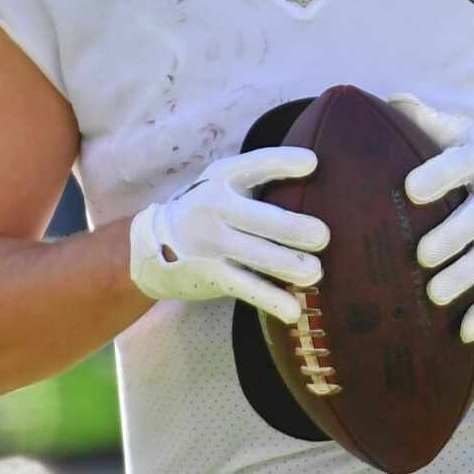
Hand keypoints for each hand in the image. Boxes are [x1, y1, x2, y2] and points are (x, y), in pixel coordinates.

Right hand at [129, 148, 329, 324]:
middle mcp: (216, 208)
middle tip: (322, 236)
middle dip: (291, 228)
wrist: (151, 245)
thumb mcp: (223, 181)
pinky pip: (247, 288)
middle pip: (259, 218)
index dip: (282, 163)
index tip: (312, 164)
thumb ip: (260, 176)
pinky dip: (270, 299)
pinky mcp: (213, 276)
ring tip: (315, 272)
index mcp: (223, 177)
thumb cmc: (206, 207)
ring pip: (255, 255)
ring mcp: (213, 244)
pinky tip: (293, 310)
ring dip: (286, 265)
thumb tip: (316, 167)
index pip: (255, 165)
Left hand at [389, 94, 473, 343]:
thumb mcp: (455, 134)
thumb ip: (424, 119)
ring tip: (435, 295)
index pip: (462, 162)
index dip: (439, 174)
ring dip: (466, 276)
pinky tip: (463, 332)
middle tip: (421, 254)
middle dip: (453, 235)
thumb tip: (391, 99)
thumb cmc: (473, 162)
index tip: (410, 189)